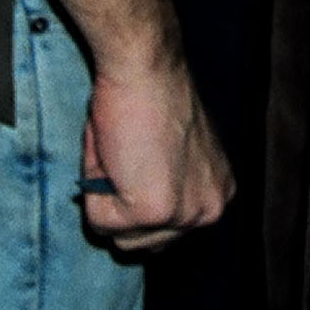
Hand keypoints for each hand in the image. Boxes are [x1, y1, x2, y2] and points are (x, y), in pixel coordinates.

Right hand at [78, 52, 234, 257]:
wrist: (145, 66)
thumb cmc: (149, 98)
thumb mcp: (169, 157)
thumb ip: (161, 189)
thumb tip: (131, 219)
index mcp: (216, 194)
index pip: (164, 230)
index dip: (137, 196)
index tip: (140, 162)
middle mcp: (209, 210)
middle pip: (143, 244)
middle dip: (122, 206)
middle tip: (125, 155)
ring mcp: (183, 214)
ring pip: (119, 236)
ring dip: (107, 198)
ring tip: (121, 152)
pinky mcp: (154, 210)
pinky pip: (99, 220)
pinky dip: (93, 187)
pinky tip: (113, 152)